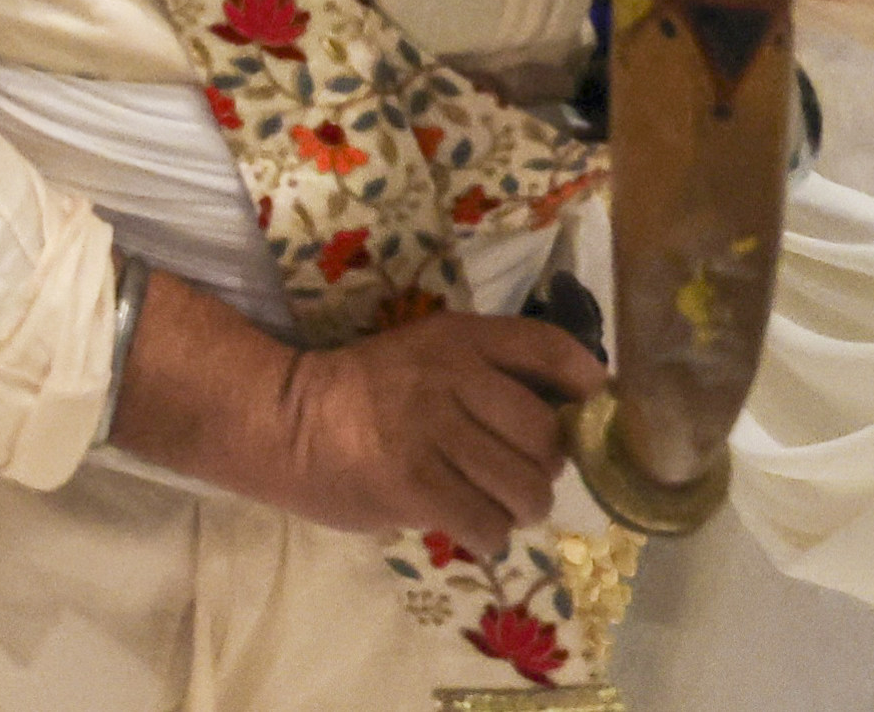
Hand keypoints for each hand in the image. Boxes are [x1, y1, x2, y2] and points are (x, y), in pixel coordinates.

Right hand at [112, 274, 600, 540]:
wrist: (281, 422)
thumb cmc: (362, 394)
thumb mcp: (425, 357)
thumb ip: (488, 375)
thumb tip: (569, 419)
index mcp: (459, 338)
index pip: (551, 349)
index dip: (587, 384)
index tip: (591, 412)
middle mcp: (452, 376)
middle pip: (548, 438)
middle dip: (544, 468)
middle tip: (515, 475)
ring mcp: (432, 431)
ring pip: (526, 490)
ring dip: (518, 508)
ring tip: (489, 504)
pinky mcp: (414, 484)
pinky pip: (488, 525)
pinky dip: (488, 536)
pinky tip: (465, 525)